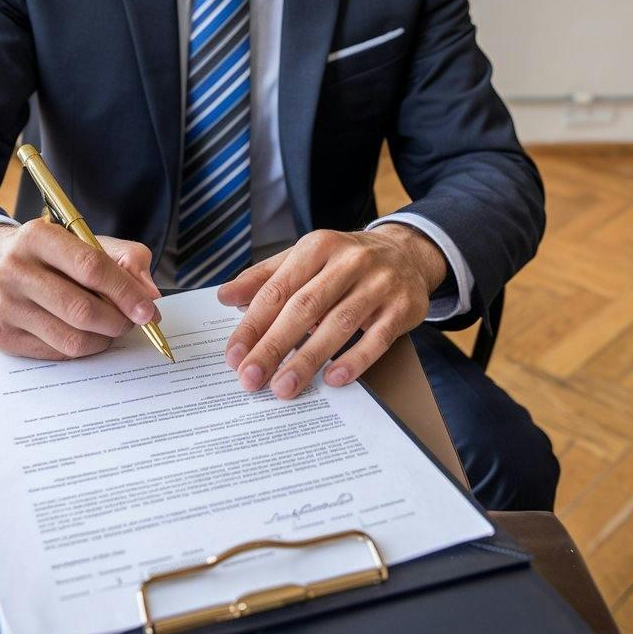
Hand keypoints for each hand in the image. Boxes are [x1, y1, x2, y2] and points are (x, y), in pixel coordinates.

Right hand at [0, 219, 160, 359]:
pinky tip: (87, 334)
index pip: (91, 267)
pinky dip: (83, 348)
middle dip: (119, 320)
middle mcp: (15, 271)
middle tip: (134, 321)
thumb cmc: (43, 253)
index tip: (148, 308)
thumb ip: (124, 257)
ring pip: (71, 339)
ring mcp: (6, 307)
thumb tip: (149, 293)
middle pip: (82, 309)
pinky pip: (56, 353)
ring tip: (112, 327)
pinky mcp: (3, 337)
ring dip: (104, 339)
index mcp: (37, 237)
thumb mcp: (80, 239)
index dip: (126, 291)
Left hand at [216, 225, 447, 398]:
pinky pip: (377, 338)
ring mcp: (379, 284)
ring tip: (283, 387)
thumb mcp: (304, 258)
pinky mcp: (402, 307)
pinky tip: (332, 379)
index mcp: (317, 246)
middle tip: (250, 377)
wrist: (407, 252)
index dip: (253, 324)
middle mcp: (349, 261)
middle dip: (273, 346)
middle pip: (304, 308)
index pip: (278, 289)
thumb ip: (264, 277)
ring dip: (307, 359)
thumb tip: (225, 296)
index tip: (234, 355)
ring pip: (338, 324)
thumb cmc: (344, 261)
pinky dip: (354, 360)